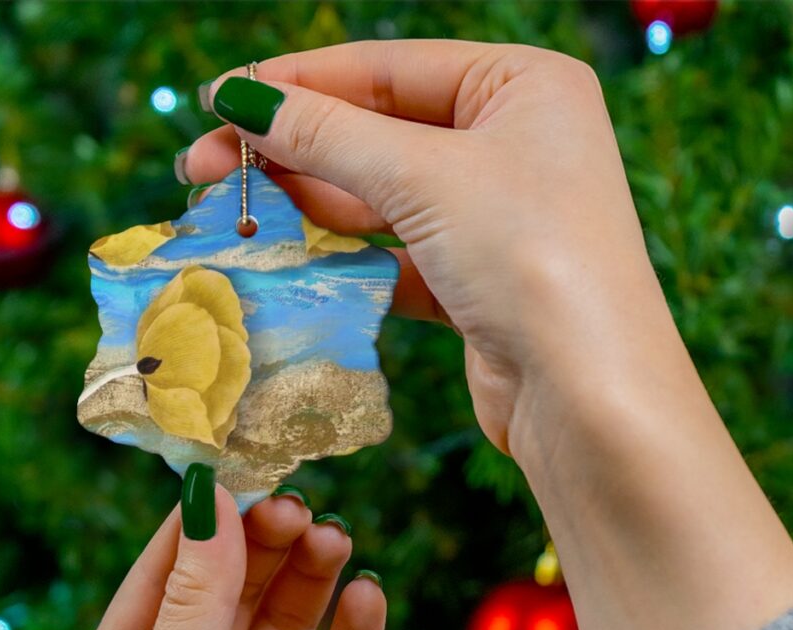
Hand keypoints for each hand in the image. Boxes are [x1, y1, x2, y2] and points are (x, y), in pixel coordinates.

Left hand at [64, 487, 384, 629]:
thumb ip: (194, 605)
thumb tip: (210, 502)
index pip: (165, 575)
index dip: (204, 521)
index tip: (243, 465)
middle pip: (233, 593)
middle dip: (265, 546)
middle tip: (301, 506)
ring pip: (287, 628)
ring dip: (311, 581)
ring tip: (337, 539)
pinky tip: (369, 598)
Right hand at [185, 41, 792, 629]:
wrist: (588, 397)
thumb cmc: (531, 258)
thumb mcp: (424, 178)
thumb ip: (328, 135)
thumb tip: (242, 99)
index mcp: (523, 86)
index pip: (388, 68)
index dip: (298, 84)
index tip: (219, 101)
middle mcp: (515, 144)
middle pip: (380, 133)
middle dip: (292, 150)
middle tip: (204, 168)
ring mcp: (497, 218)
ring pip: (383, 198)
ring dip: (309, 205)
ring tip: (232, 212)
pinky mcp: (478, 283)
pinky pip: (397, 255)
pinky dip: (346, 256)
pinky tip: (287, 257)